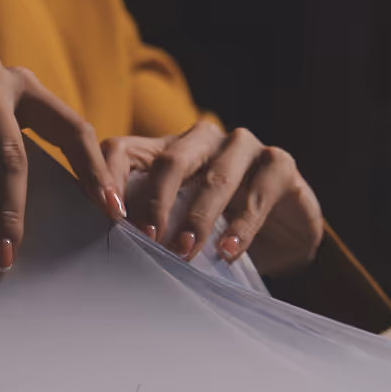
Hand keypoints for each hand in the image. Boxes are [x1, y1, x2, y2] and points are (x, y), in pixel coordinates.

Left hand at [101, 122, 323, 275]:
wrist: (283, 241)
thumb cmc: (217, 231)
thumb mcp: (176, 229)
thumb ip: (147, 227)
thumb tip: (111, 246)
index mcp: (164, 151)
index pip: (123, 151)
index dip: (108, 179)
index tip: (106, 216)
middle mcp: (200, 141)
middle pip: (170, 160)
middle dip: (156, 202)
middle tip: (147, 237)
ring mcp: (241, 147)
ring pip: (216, 175)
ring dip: (198, 217)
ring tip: (184, 250)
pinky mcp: (278, 164)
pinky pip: (258, 191)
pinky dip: (241, 225)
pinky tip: (228, 250)